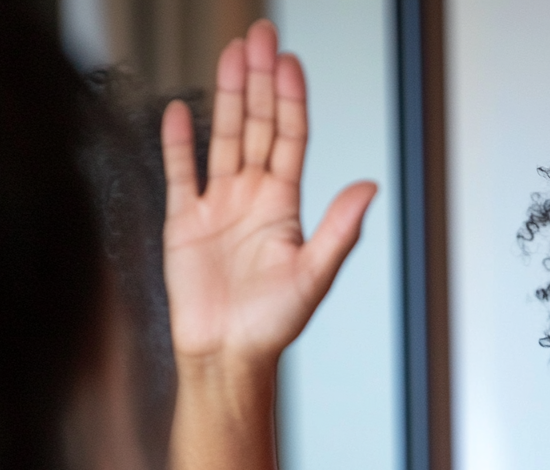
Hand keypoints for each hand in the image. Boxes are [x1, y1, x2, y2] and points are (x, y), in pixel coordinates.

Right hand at [160, 20, 375, 361]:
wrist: (227, 354)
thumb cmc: (273, 324)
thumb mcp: (314, 275)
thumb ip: (340, 229)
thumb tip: (369, 188)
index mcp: (284, 207)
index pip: (290, 140)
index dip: (290, 100)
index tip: (290, 62)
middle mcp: (253, 199)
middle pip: (257, 127)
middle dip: (259, 81)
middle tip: (259, 35)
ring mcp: (218, 207)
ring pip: (223, 139)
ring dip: (227, 96)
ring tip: (229, 54)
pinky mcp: (184, 222)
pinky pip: (180, 173)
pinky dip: (179, 142)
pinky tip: (181, 110)